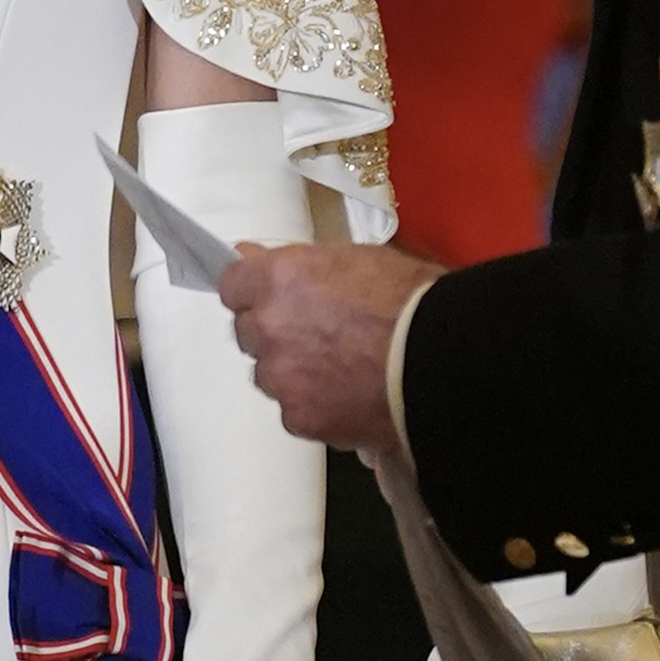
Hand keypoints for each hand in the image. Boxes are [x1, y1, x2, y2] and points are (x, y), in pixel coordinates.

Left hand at [219, 243, 442, 453]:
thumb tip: (254, 257)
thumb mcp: (351, 258)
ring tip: (338, 370)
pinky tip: (347, 397)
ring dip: (290, 371)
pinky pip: (293, 411)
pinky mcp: (301, 418)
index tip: (270, 297)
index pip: (232, 285)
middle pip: (248, 332)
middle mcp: (268, 326)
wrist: (443, 361)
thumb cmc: (409, 301)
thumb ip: (294, 264)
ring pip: (268, 374)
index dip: (253, 291)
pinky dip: (313, 407)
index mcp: (276, 279)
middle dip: (273, 332)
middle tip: (315, 334)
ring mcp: (281, 375)